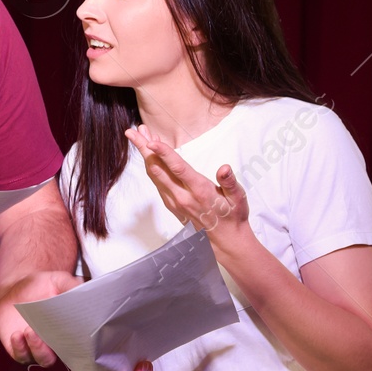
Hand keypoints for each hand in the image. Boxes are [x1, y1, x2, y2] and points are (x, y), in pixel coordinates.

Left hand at [0, 270, 80, 365]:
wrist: (17, 287)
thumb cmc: (42, 285)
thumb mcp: (58, 280)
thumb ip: (71, 285)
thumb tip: (83, 287)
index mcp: (70, 329)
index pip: (80, 343)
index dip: (81, 343)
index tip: (77, 334)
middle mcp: (56, 342)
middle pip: (64, 354)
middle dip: (60, 347)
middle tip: (48, 333)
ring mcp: (37, 347)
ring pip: (42, 359)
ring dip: (37, 349)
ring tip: (30, 331)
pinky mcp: (19, 348)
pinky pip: (21, 356)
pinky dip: (19, 348)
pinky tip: (17, 335)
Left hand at [125, 125, 249, 245]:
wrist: (224, 239)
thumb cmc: (232, 215)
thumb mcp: (238, 198)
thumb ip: (230, 182)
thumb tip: (224, 168)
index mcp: (199, 191)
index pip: (178, 169)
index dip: (163, 154)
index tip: (150, 141)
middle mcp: (182, 197)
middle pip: (158, 169)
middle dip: (144, 149)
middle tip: (133, 131)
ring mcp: (174, 201)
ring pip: (154, 175)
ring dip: (145, 155)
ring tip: (140, 135)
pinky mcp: (171, 204)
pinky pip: (157, 182)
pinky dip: (152, 165)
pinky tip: (151, 154)